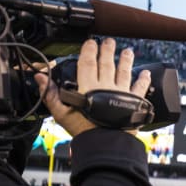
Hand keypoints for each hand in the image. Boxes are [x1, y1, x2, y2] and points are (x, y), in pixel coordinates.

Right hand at [33, 38, 151, 136]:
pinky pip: (140, 88)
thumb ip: (51, 94)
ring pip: (125, 71)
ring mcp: (122, 92)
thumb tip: (40, 77)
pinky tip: (146, 73)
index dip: (89, 50)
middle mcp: (106, 86)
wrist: (106, 143)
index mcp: (88, 86)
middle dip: (108, 50)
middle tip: (109, 41)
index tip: (91, 42)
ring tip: (128, 51)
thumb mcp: (62, 113)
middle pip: (107, 63)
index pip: (88, 63)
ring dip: (126, 60)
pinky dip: (144, 79)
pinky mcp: (134, 102)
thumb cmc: (84, 130)